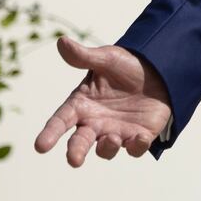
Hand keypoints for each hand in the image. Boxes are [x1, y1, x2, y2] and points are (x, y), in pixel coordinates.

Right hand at [34, 37, 172, 166]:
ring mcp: (116, 132)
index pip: (60, 121)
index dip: (50, 133)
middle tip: (74, 160)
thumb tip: (62, 41)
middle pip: (80, 143)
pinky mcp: (138, 136)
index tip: (40, 146)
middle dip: (75, 152)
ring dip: (107, 148)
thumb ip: (84, 56)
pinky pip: (135, 149)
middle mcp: (94, 123)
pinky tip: (140, 138)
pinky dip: (136, 146)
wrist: (159, 71)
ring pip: (106, 149)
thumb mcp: (107, 59)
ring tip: (112, 138)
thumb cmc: (126, 66)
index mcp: (81, 105)